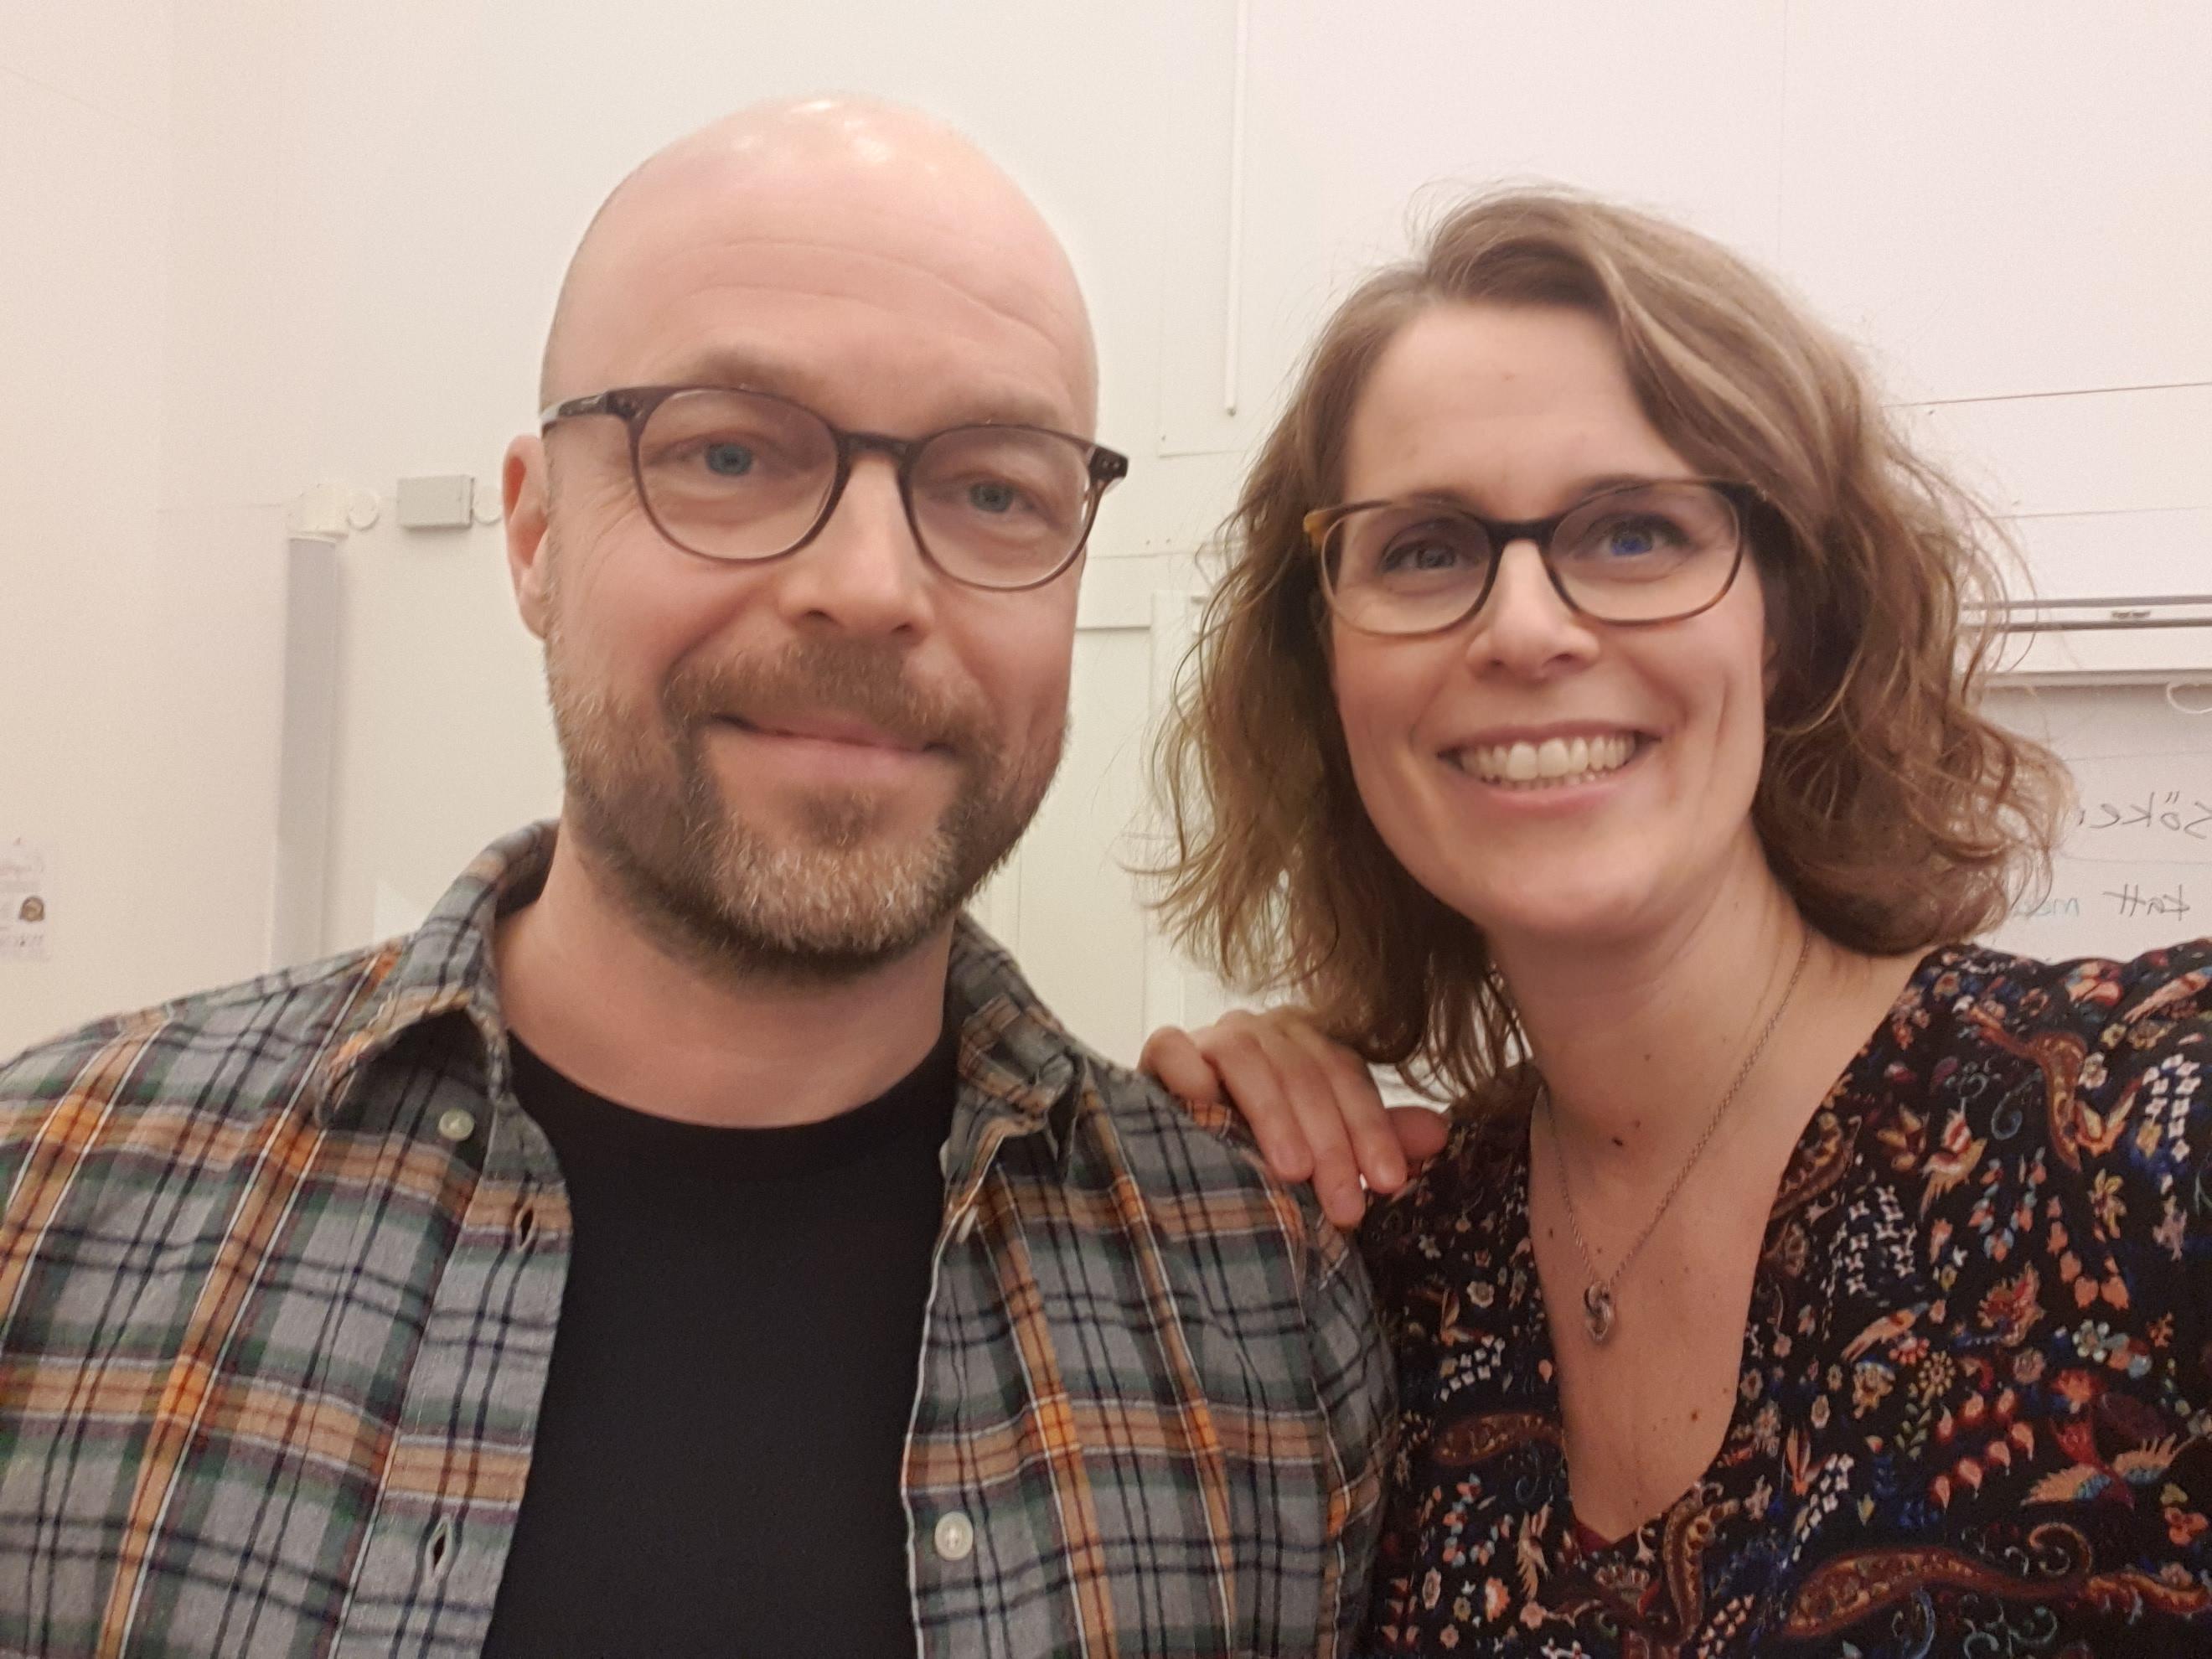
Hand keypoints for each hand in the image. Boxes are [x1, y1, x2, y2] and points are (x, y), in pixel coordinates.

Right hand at [1140, 1009, 1448, 1227]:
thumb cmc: (1260, 1152)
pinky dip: (1190, 1071)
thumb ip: (1372, 1138)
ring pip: (1247, 1057)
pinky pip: (1174, 1048)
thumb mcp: (1322, 1150)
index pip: (1346, 1074)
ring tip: (1292, 1172)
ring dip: (1273, 1113)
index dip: (1371, 1128)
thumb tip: (1438, 1135)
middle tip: (1346, 1206)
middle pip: (1304, 1071)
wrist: (1181, 1152)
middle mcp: (1264, 1031)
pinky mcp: (1162, 1049)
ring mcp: (1211, 1036)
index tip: (1389, 1183)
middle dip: (1331, 1140)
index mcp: (1308, 1045)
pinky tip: (1205, 1105)